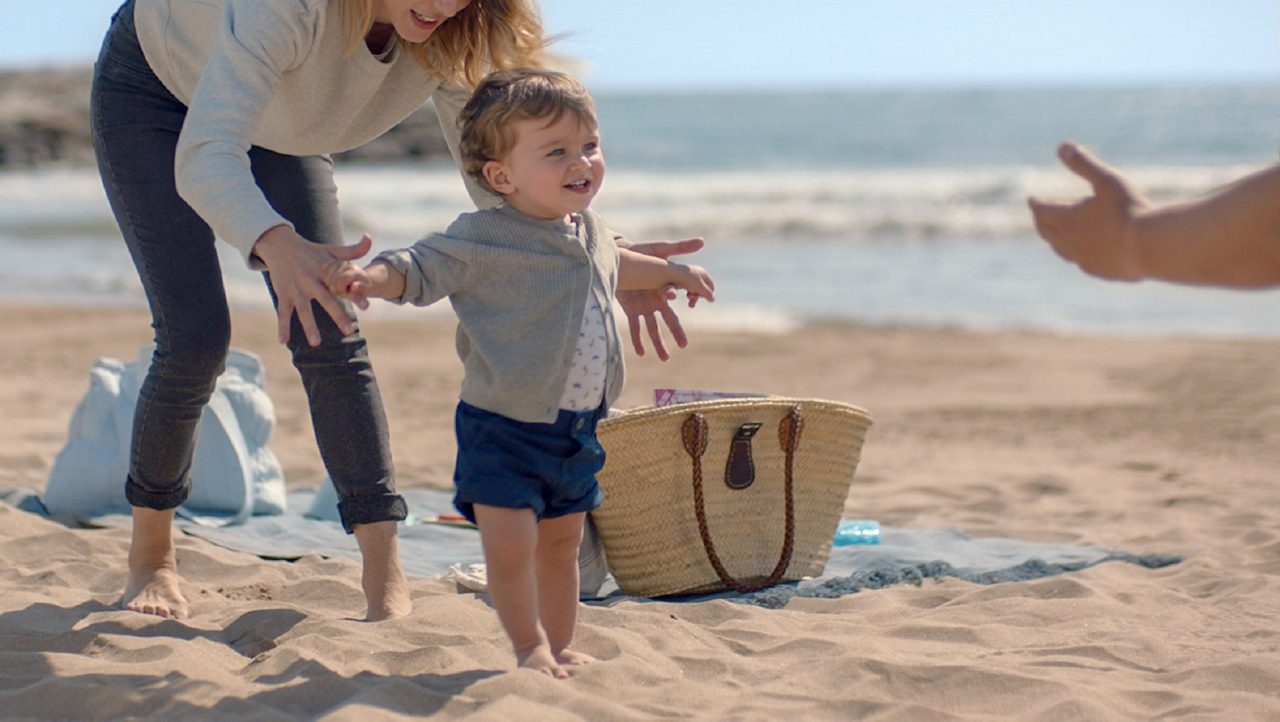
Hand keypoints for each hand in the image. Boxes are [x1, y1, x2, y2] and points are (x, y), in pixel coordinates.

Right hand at [253, 228, 373, 345]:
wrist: (279, 244)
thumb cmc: (310, 251)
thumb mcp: (330, 250)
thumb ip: (352, 250)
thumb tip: (369, 238)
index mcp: (325, 271)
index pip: (342, 284)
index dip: (355, 294)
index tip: (367, 306)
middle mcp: (310, 280)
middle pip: (326, 300)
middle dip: (338, 316)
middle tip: (349, 331)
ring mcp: (296, 289)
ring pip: (303, 310)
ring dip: (309, 326)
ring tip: (316, 344)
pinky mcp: (283, 294)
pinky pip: (282, 313)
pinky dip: (282, 327)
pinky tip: (283, 342)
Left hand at [616, 237, 704, 360]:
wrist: (616, 257)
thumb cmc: (639, 252)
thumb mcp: (660, 249)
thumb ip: (680, 248)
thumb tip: (702, 241)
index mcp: (666, 286)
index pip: (679, 298)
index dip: (686, 302)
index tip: (693, 304)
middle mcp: (657, 299)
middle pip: (669, 318)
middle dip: (677, 332)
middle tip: (684, 345)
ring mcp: (644, 305)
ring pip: (653, 327)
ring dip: (658, 343)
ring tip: (665, 359)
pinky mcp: (630, 309)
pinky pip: (635, 327)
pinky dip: (637, 340)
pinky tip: (642, 353)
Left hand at [677, 263, 715, 305]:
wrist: (670, 273)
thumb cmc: (687, 280)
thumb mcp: (700, 288)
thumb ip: (707, 294)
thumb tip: (713, 300)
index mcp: (703, 273)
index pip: (711, 285)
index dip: (709, 294)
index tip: (706, 300)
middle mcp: (697, 272)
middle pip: (702, 288)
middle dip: (699, 296)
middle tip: (693, 303)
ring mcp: (689, 275)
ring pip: (695, 288)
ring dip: (693, 296)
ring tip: (689, 298)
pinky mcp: (681, 278)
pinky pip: (689, 287)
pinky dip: (688, 292)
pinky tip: (686, 295)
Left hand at [1027, 142, 1149, 280]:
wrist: (1152, 246)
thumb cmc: (1130, 210)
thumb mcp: (1108, 180)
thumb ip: (1084, 164)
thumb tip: (1062, 145)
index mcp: (1069, 218)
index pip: (1044, 210)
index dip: (1037, 204)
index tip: (1032, 199)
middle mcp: (1071, 241)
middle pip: (1048, 231)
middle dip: (1041, 221)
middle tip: (1038, 215)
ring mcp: (1085, 259)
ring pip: (1061, 250)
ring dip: (1054, 240)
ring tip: (1053, 236)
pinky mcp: (1100, 271)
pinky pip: (1081, 263)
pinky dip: (1075, 255)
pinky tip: (1080, 256)